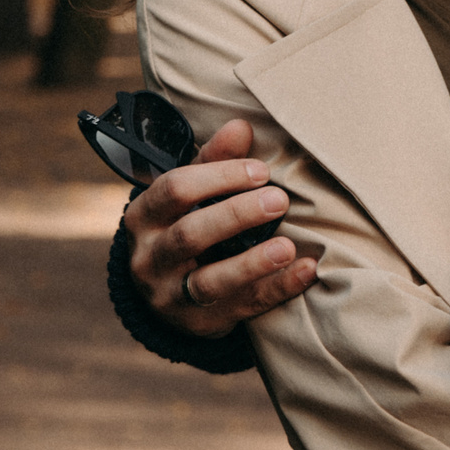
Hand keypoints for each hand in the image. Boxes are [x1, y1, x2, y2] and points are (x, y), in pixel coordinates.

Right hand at [124, 118, 316, 338]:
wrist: (162, 295)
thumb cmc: (182, 225)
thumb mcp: (189, 195)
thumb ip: (214, 162)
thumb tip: (241, 125)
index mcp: (144, 216)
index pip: (174, 190)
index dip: (219, 177)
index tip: (261, 170)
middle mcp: (149, 258)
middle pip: (190, 235)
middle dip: (237, 215)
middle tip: (280, 200)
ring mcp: (171, 295)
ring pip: (210, 281)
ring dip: (252, 263)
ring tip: (288, 246)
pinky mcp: (200, 323)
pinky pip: (242, 308)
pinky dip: (276, 289)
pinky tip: (306, 271)